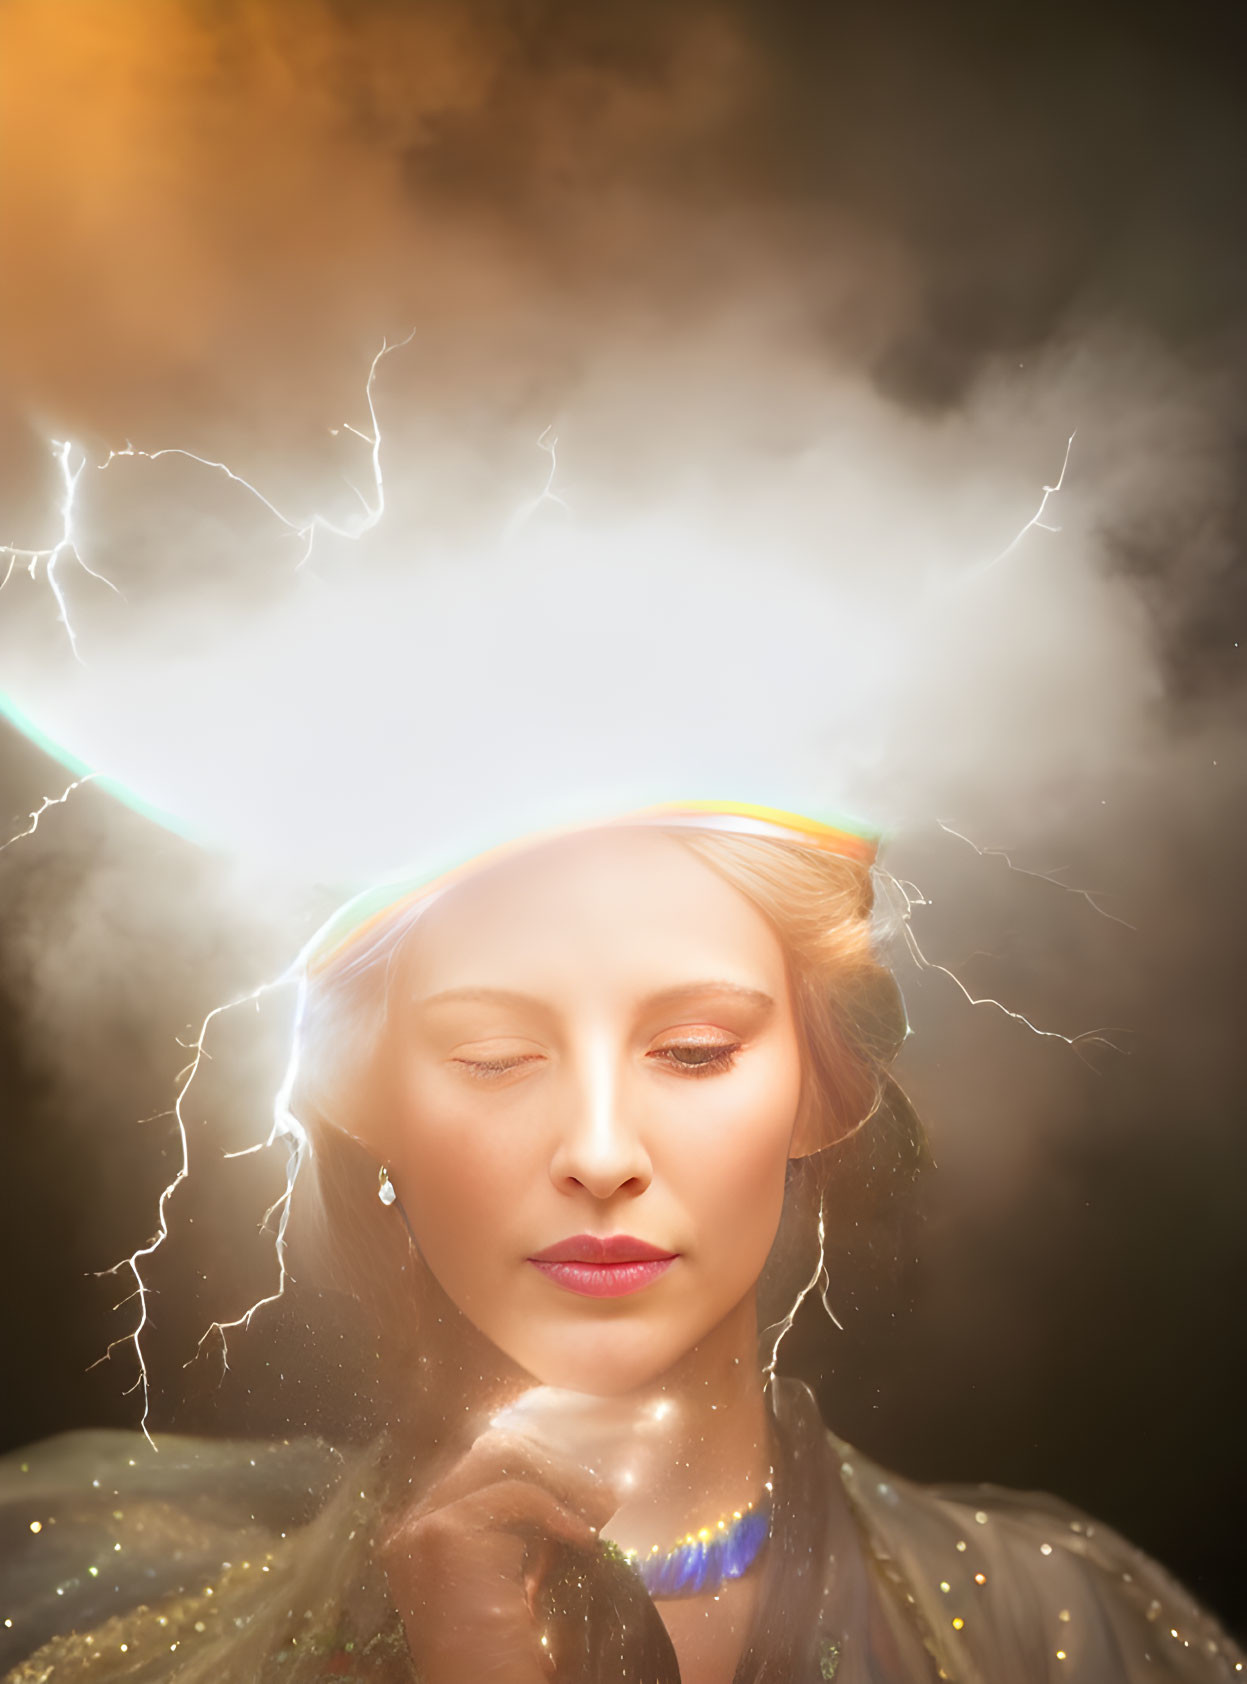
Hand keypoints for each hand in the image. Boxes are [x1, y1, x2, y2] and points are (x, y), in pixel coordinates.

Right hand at [379, 1426, 618, 1683]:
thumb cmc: (498, 1653)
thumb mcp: (498, 1576)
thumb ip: (506, 1528)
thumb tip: (557, 1478)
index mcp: (409, 1537)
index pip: (473, 1469)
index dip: (530, 1469)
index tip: (575, 1485)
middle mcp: (403, 1528)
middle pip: (485, 1456)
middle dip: (547, 1467)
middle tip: (595, 1493)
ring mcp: (419, 1528)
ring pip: (501, 1462)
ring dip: (557, 1482)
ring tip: (594, 1509)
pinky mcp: (444, 1533)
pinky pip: (516, 1493)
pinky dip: (557, 1510)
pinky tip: (581, 1537)